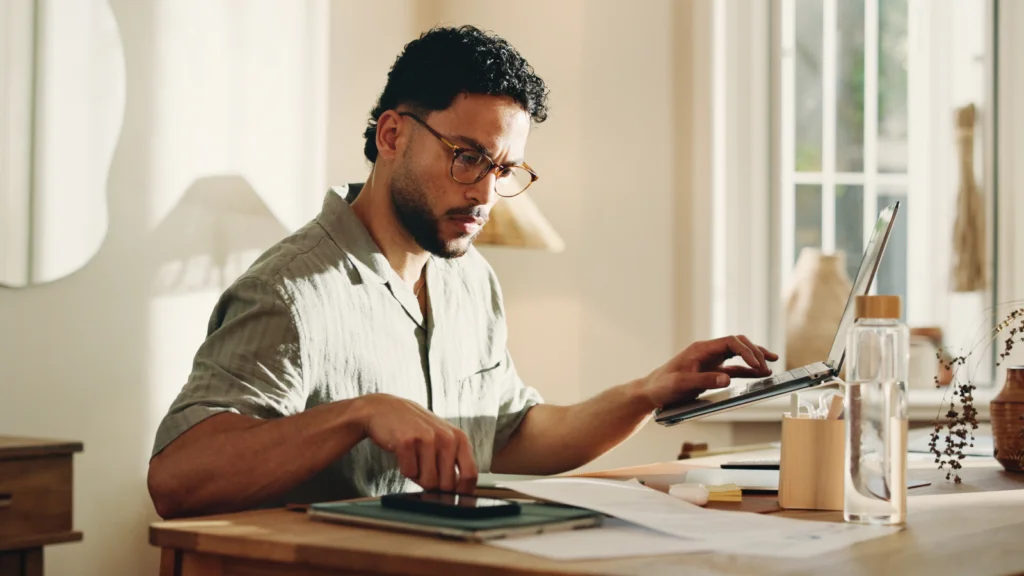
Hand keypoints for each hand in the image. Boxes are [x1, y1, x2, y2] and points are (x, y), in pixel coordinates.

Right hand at [356, 394, 477, 492]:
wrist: (384, 409)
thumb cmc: (416, 428)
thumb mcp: (442, 438)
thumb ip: (454, 461)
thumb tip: (460, 493)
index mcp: (459, 438)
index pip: (470, 474)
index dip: (463, 492)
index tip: (455, 498)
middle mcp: (447, 437)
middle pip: (447, 484)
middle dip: (435, 485)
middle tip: (426, 470)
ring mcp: (427, 438)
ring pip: (428, 482)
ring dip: (418, 477)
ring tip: (415, 459)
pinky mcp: (407, 442)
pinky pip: (409, 473)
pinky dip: (404, 469)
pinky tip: (404, 454)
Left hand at [639, 336, 778, 408]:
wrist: (651, 392)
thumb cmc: (662, 386)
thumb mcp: (681, 385)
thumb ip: (704, 381)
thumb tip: (727, 380)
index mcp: (700, 349)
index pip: (730, 342)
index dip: (746, 351)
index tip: (757, 364)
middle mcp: (707, 352)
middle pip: (737, 344)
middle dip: (754, 353)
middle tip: (767, 366)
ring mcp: (710, 361)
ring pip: (738, 355)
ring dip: (754, 360)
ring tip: (770, 366)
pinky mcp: (711, 372)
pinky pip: (733, 369)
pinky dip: (747, 371)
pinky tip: (758, 376)